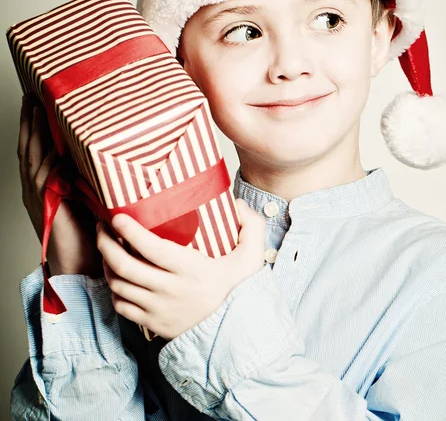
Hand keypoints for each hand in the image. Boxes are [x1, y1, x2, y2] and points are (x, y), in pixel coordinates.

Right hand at [17, 94, 102, 277]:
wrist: (81, 262)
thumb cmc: (90, 229)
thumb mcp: (91, 194)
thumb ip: (91, 174)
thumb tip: (108, 151)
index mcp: (46, 182)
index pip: (38, 147)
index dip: (36, 125)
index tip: (39, 100)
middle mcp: (38, 186)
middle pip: (29, 147)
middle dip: (30, 121)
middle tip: (32, 96)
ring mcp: (39, 195)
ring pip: (32, 158)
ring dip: (34, 134)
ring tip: (38, 110)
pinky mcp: (47, 206)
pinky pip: (43, 179)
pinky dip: (46, 162)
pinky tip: (52, 148)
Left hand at [96, 199, 266, 339]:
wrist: (235, 333)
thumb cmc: (239, 291)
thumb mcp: (252, 257)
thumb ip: (251, 226)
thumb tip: (235, 203)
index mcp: (191, 270)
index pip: (152, 248)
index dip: (131, 232)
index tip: (118, 217)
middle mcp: (170, 290)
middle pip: (125, 266)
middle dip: (106, 243)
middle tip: (102, 226)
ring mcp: (158, 309)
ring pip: (118, 285)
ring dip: (106, 264)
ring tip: (106, 247)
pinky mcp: (152, 324)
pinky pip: (121, 306)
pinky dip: (113, 289)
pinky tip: (116, 275)